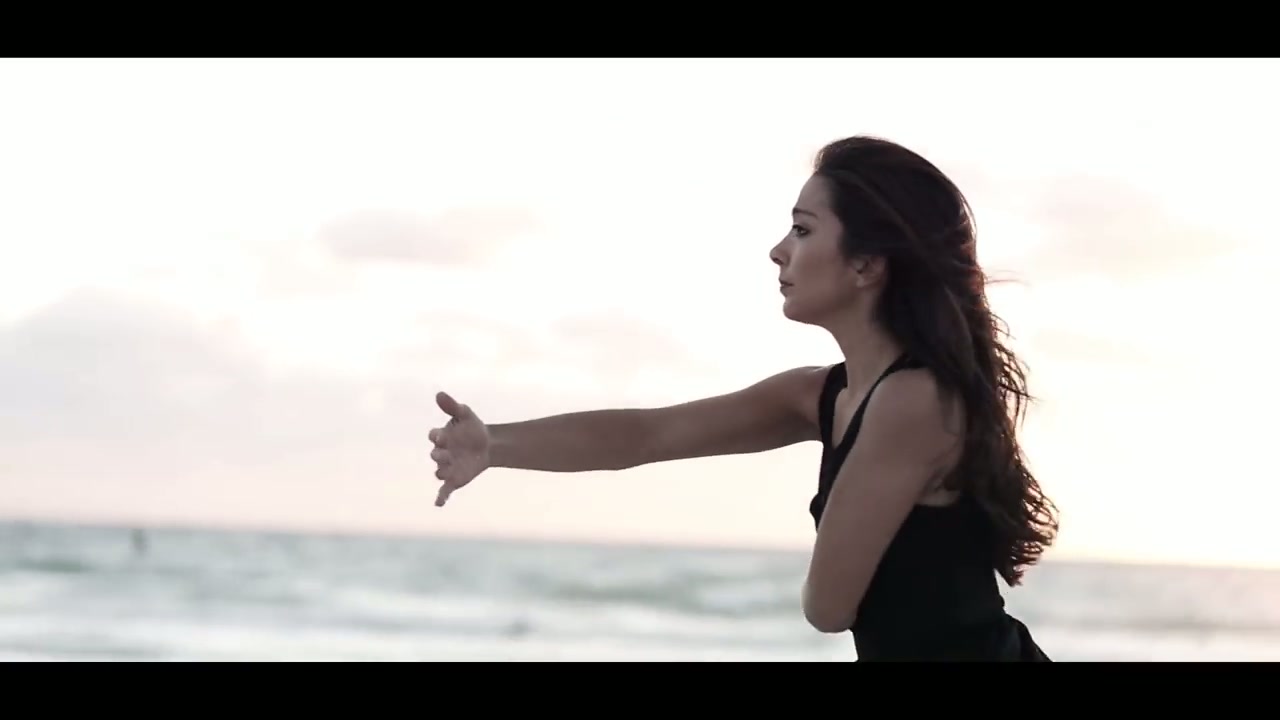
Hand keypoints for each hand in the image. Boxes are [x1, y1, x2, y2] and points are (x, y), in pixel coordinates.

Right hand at [428, 391, 490, 507]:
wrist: (488, 445)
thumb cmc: (472, 428)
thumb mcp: (465, 414)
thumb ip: (452, 406)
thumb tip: (439, 394)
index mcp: (441, 436)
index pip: (435, 436)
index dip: (437, 436)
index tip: (441, 435)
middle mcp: (440, 453)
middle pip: (435, 455)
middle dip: (440, 454)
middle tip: (445, 453)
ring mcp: (446, 467)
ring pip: (440, 472)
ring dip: (443, 472)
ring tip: (448, 473)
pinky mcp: (454, 479)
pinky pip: (444, 490)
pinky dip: (441, 497)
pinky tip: (438, 504)